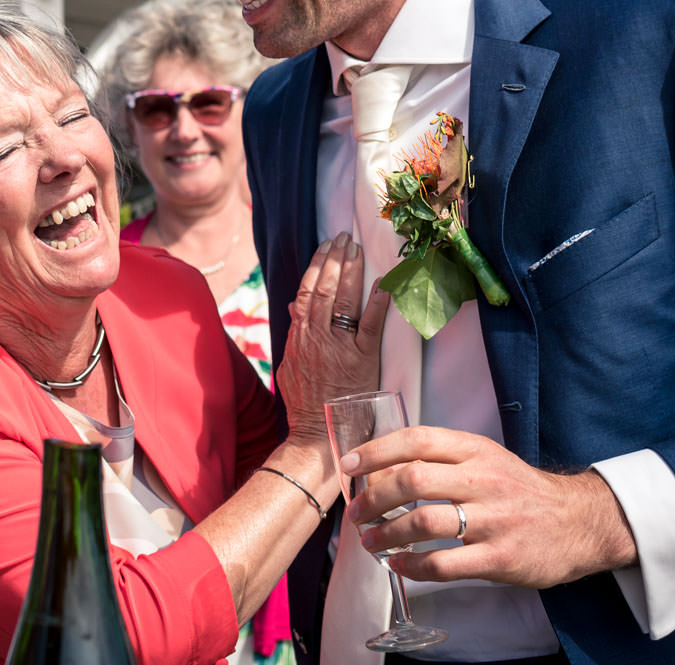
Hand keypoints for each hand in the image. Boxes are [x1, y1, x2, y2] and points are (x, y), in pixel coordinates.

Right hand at [275, 232, 388, 440]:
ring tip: (357, 248)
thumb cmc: (305, 405)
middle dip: (335, 258)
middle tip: (344, 237)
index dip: (317, 265)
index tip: (326, 246)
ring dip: (351, 270)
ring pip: (344, 299)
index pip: (306, 291)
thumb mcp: (290, 367)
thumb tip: (293, 307)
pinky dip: (377, 300)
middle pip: (325, 288)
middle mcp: (317, 337)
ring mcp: (339, 347)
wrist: (318, 436)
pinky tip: (384, 280)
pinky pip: (370, 323)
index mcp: (299, 337)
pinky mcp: (362, 359)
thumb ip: (294, 335)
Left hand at [343, 425, 637, 588]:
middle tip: (356, 513)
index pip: (418, 439)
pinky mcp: (501, 557)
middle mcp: (484, 480)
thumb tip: (383, 467)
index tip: (350, 465)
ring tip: (370, 541)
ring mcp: (494, 520)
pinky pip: (445, 564)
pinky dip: (414, 566)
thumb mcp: (486, 459)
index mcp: (476, 450)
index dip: (377, 450)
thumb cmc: (520, 489)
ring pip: (425, 522)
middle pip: (414, 479)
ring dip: (387, 534)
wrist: (580, 522)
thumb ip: (442, 459)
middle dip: (374, 498)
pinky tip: (399, 564)